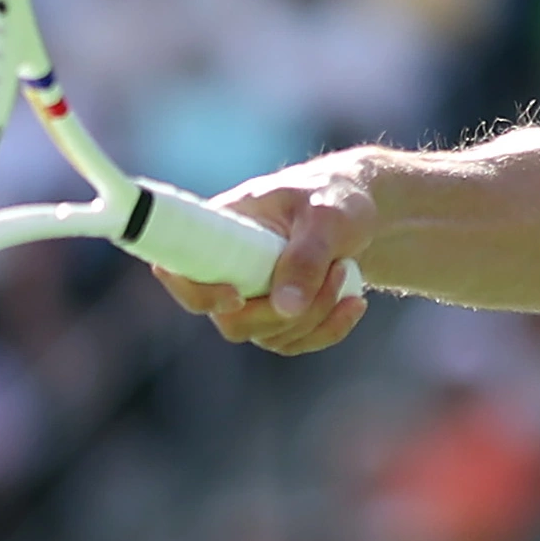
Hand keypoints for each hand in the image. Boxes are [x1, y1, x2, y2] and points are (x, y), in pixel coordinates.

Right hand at [150, 153, 376, 354]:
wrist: (361, 212)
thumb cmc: (334, 199)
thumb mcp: (325, 218)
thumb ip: (305, 257)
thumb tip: (284, 308)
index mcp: (219, 229)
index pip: (179, 270)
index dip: (197, 293)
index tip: (236, 297)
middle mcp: (226, 268)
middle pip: (231, 321)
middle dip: (285, 311)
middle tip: (333, 273)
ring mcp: (251, 296)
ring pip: (268, 336)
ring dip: (315, 316)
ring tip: (346, 271)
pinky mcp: (277, 316)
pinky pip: (293, 341)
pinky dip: (328, 329)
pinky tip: (354, 304)